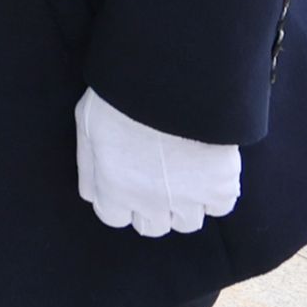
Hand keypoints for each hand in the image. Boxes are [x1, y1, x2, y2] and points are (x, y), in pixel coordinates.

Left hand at [74, 90, 240, 236]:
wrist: (169, 80)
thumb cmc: (120, 96)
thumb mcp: (86, 125)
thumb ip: (88, 166)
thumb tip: (91, 196)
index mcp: (114, 190)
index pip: (114, 217)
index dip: (119, 199)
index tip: (127, 182)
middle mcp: (150, 203)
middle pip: (151, 226)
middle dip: (151, 207)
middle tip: (156, 177)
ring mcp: (188, 199)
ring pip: (187, 222)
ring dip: (184, 204)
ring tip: (183, 173)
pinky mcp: (220, 187)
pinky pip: (220, 206)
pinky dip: (215, 193)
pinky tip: (206, 170)